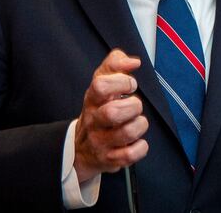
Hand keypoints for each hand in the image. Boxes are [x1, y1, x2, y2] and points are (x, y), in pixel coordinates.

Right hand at [74, 49, 148, 181]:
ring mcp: (101, 141)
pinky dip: (140, 148)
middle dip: (133, 106)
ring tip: (137, 122)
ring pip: (126, 133)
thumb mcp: (102, 82)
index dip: (122, 82)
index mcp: (93, 99)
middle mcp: (94, 120)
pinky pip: (130, 155)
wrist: (80, 148)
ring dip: (140, 125)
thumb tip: (133, 62)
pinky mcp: (109, 159)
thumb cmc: (99, 109)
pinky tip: (137, 141)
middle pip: (113, 112)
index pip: (101, 86)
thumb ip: (116, 63)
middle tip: (134, 106)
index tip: (131, 84)